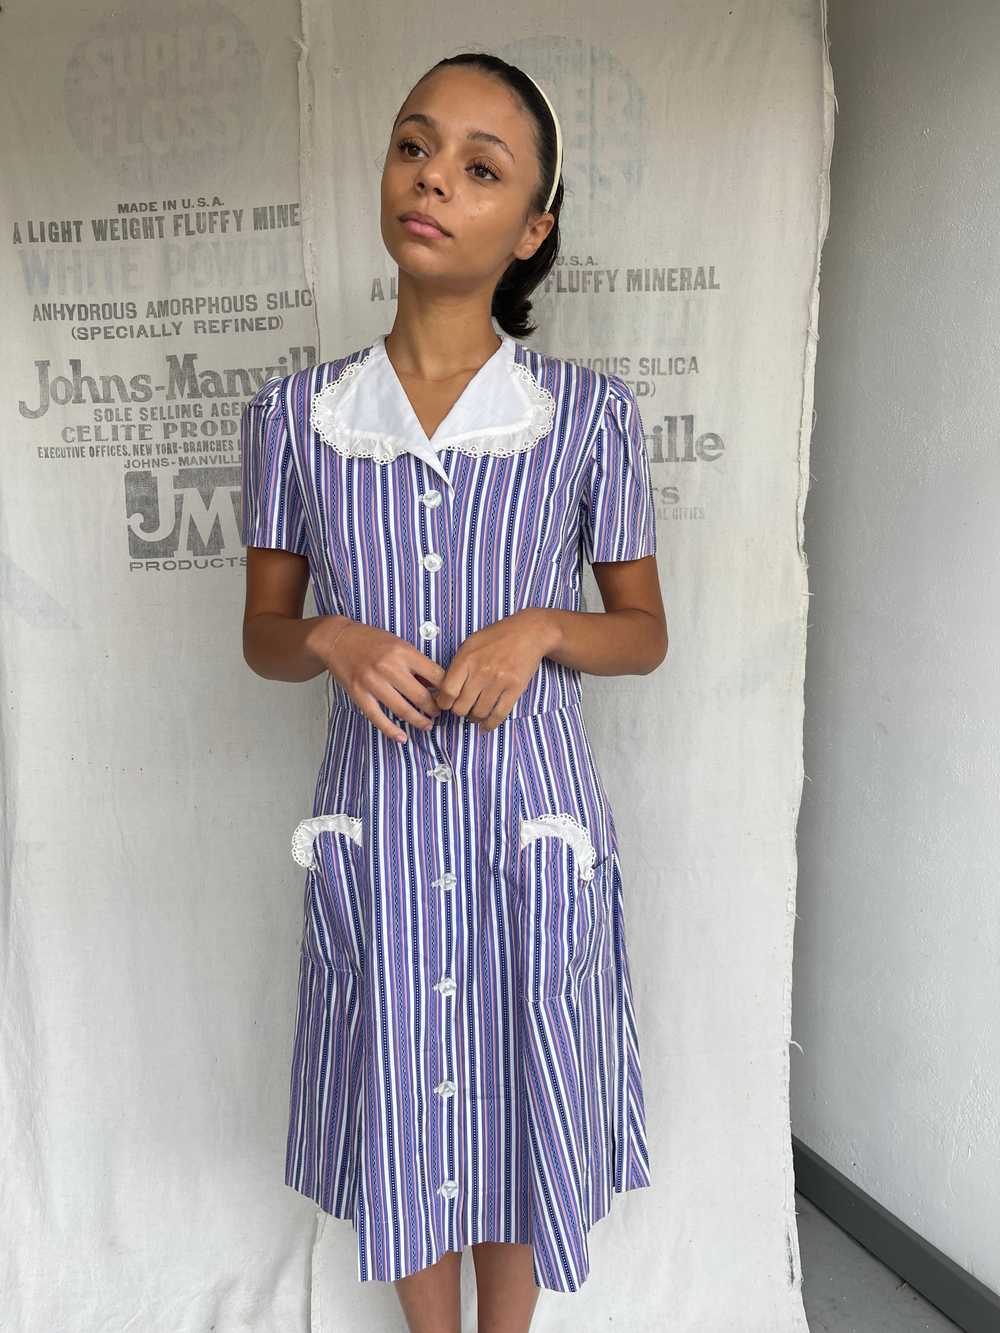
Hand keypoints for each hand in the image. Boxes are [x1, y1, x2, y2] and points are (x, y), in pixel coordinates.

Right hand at [312, 617, 445, 743]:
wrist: (337, 639)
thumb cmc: (371, 640)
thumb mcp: (398, 643)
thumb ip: (416, 663)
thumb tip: (435, 685)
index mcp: (403, 652)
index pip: (435, 675)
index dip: (446, 690)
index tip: (449, 697)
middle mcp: (389, 667)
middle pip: (421, 697)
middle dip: (434, 709)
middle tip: (439, 713)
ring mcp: (372, 682)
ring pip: (403, 710)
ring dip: (419, 721)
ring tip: (427, 725)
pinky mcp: (359, 694)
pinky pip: (378, 717)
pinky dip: (391, 730)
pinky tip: (402, 737)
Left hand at [431, 609, 554, 731]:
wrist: (529, 632)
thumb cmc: (497, 637)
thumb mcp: (470, 644)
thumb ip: (458, 665)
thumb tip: (444, 688)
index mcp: (466, 659)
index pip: (447, 691)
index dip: (443, 703)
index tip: (445, 704)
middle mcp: (481, 672)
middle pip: (461, 706)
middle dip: (459, 711)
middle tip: (462, 709)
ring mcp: (499, 681)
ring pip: (479, 713)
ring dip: (474, 718)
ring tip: (474, 715)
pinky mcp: (515, 688)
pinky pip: (499, 714)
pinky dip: (490, 724)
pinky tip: (486, 726)